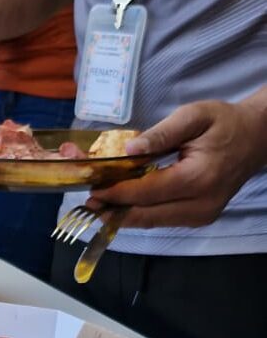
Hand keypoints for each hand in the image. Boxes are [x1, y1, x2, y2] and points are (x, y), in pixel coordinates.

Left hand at [89, 95, 266, 228]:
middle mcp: (201, 204)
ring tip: (97, 203)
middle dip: (113, 209)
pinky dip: (138, 212)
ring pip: (151, 221)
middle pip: (146, 214)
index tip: (92, 189)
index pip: (147, 192)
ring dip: (122, 213)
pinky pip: (161, 219)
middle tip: (87, 201)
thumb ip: (160, 134)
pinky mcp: (198, 218)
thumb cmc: (224, 123)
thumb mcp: (193, 116)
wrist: (256, 138)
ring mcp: (201, 215)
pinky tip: (120, 203)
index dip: (116, 193)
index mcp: (199, 178)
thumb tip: (128, 150)